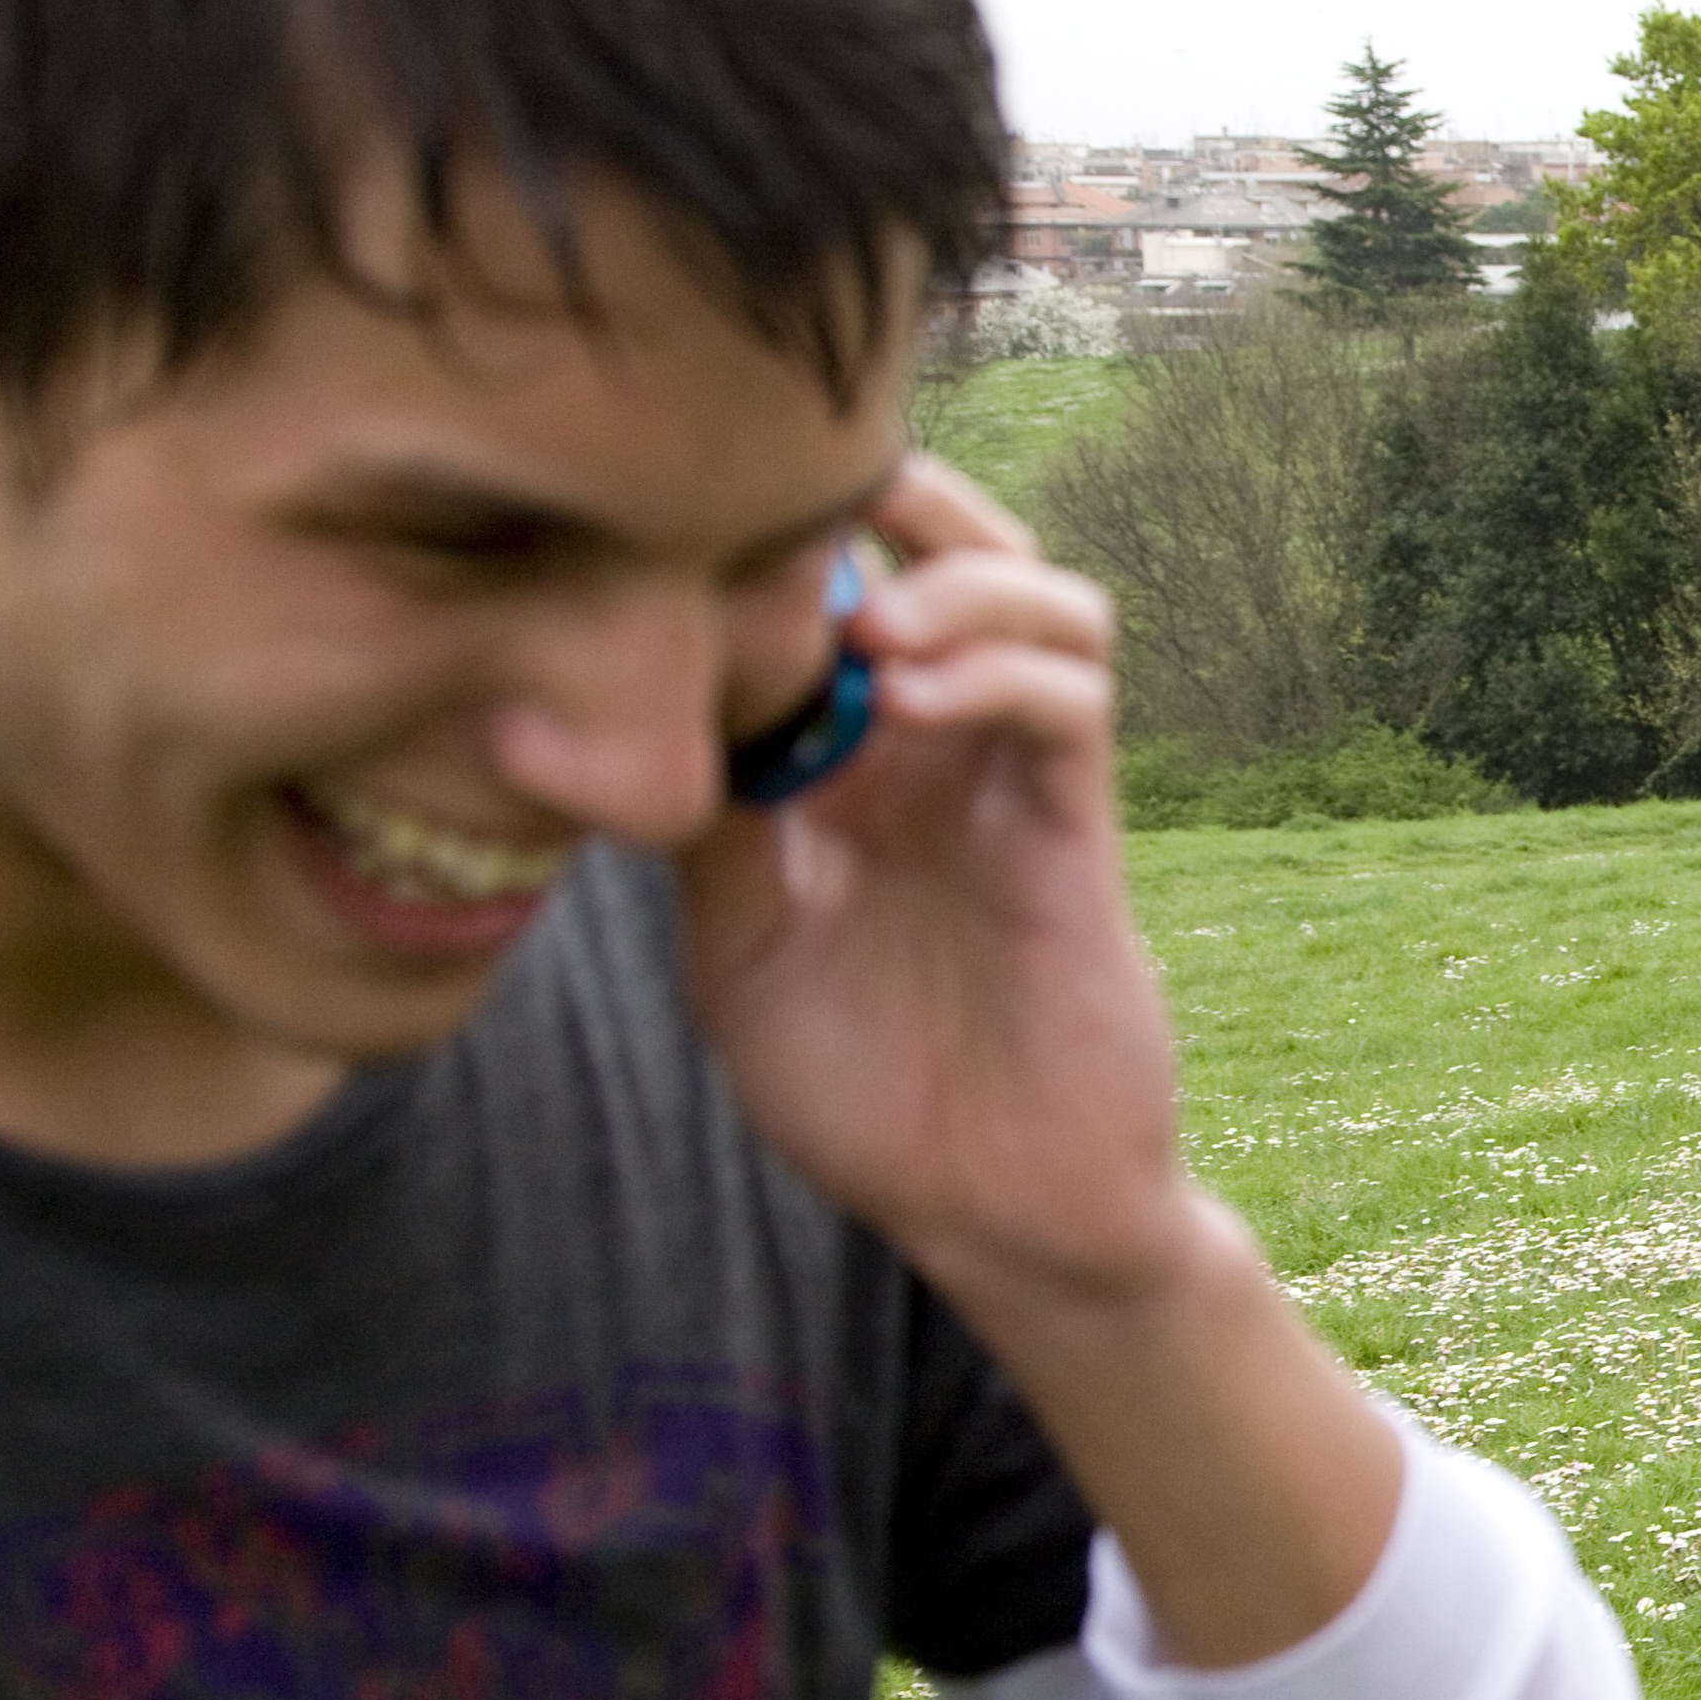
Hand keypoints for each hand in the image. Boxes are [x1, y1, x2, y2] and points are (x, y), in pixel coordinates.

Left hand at [670, 453, 1199, 1311]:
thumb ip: (710, 823)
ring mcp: (1016, 783)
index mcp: (852, 762)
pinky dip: (1000, 672)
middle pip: (957, 552)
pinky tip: (910, 698)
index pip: (840, 590)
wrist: (992, 1204)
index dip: (786, 531)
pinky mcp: (1075, 833)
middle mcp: (942, 748)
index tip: (695, 515)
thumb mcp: (739, 943)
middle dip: (900, 497)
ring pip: (1044, 600)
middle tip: (809, 495)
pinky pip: (1070, 707)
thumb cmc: (865, 1090)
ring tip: (874, 625)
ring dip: (966, 579)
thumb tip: (625, 698)